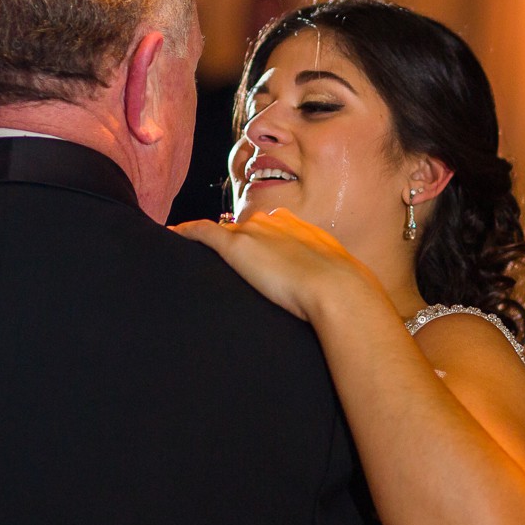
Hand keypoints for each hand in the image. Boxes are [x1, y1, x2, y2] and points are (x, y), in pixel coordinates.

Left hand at [172, 208, 366, 321]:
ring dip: (212, 240)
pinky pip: (203, 233)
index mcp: (302, 230)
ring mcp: (255, 233)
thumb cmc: (346, 292)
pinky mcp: (237, 246)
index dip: (264, 242)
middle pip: (249, 229)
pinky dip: (186, 231)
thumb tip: (352, 301)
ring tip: (193, 246)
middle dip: (239, 242)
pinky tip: (172, 233)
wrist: (338, 291)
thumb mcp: (343, 281)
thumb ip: (337, 283)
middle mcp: (277, 224)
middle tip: (229, 261)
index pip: (275, 229)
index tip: (259, 254)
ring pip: (225, 231)